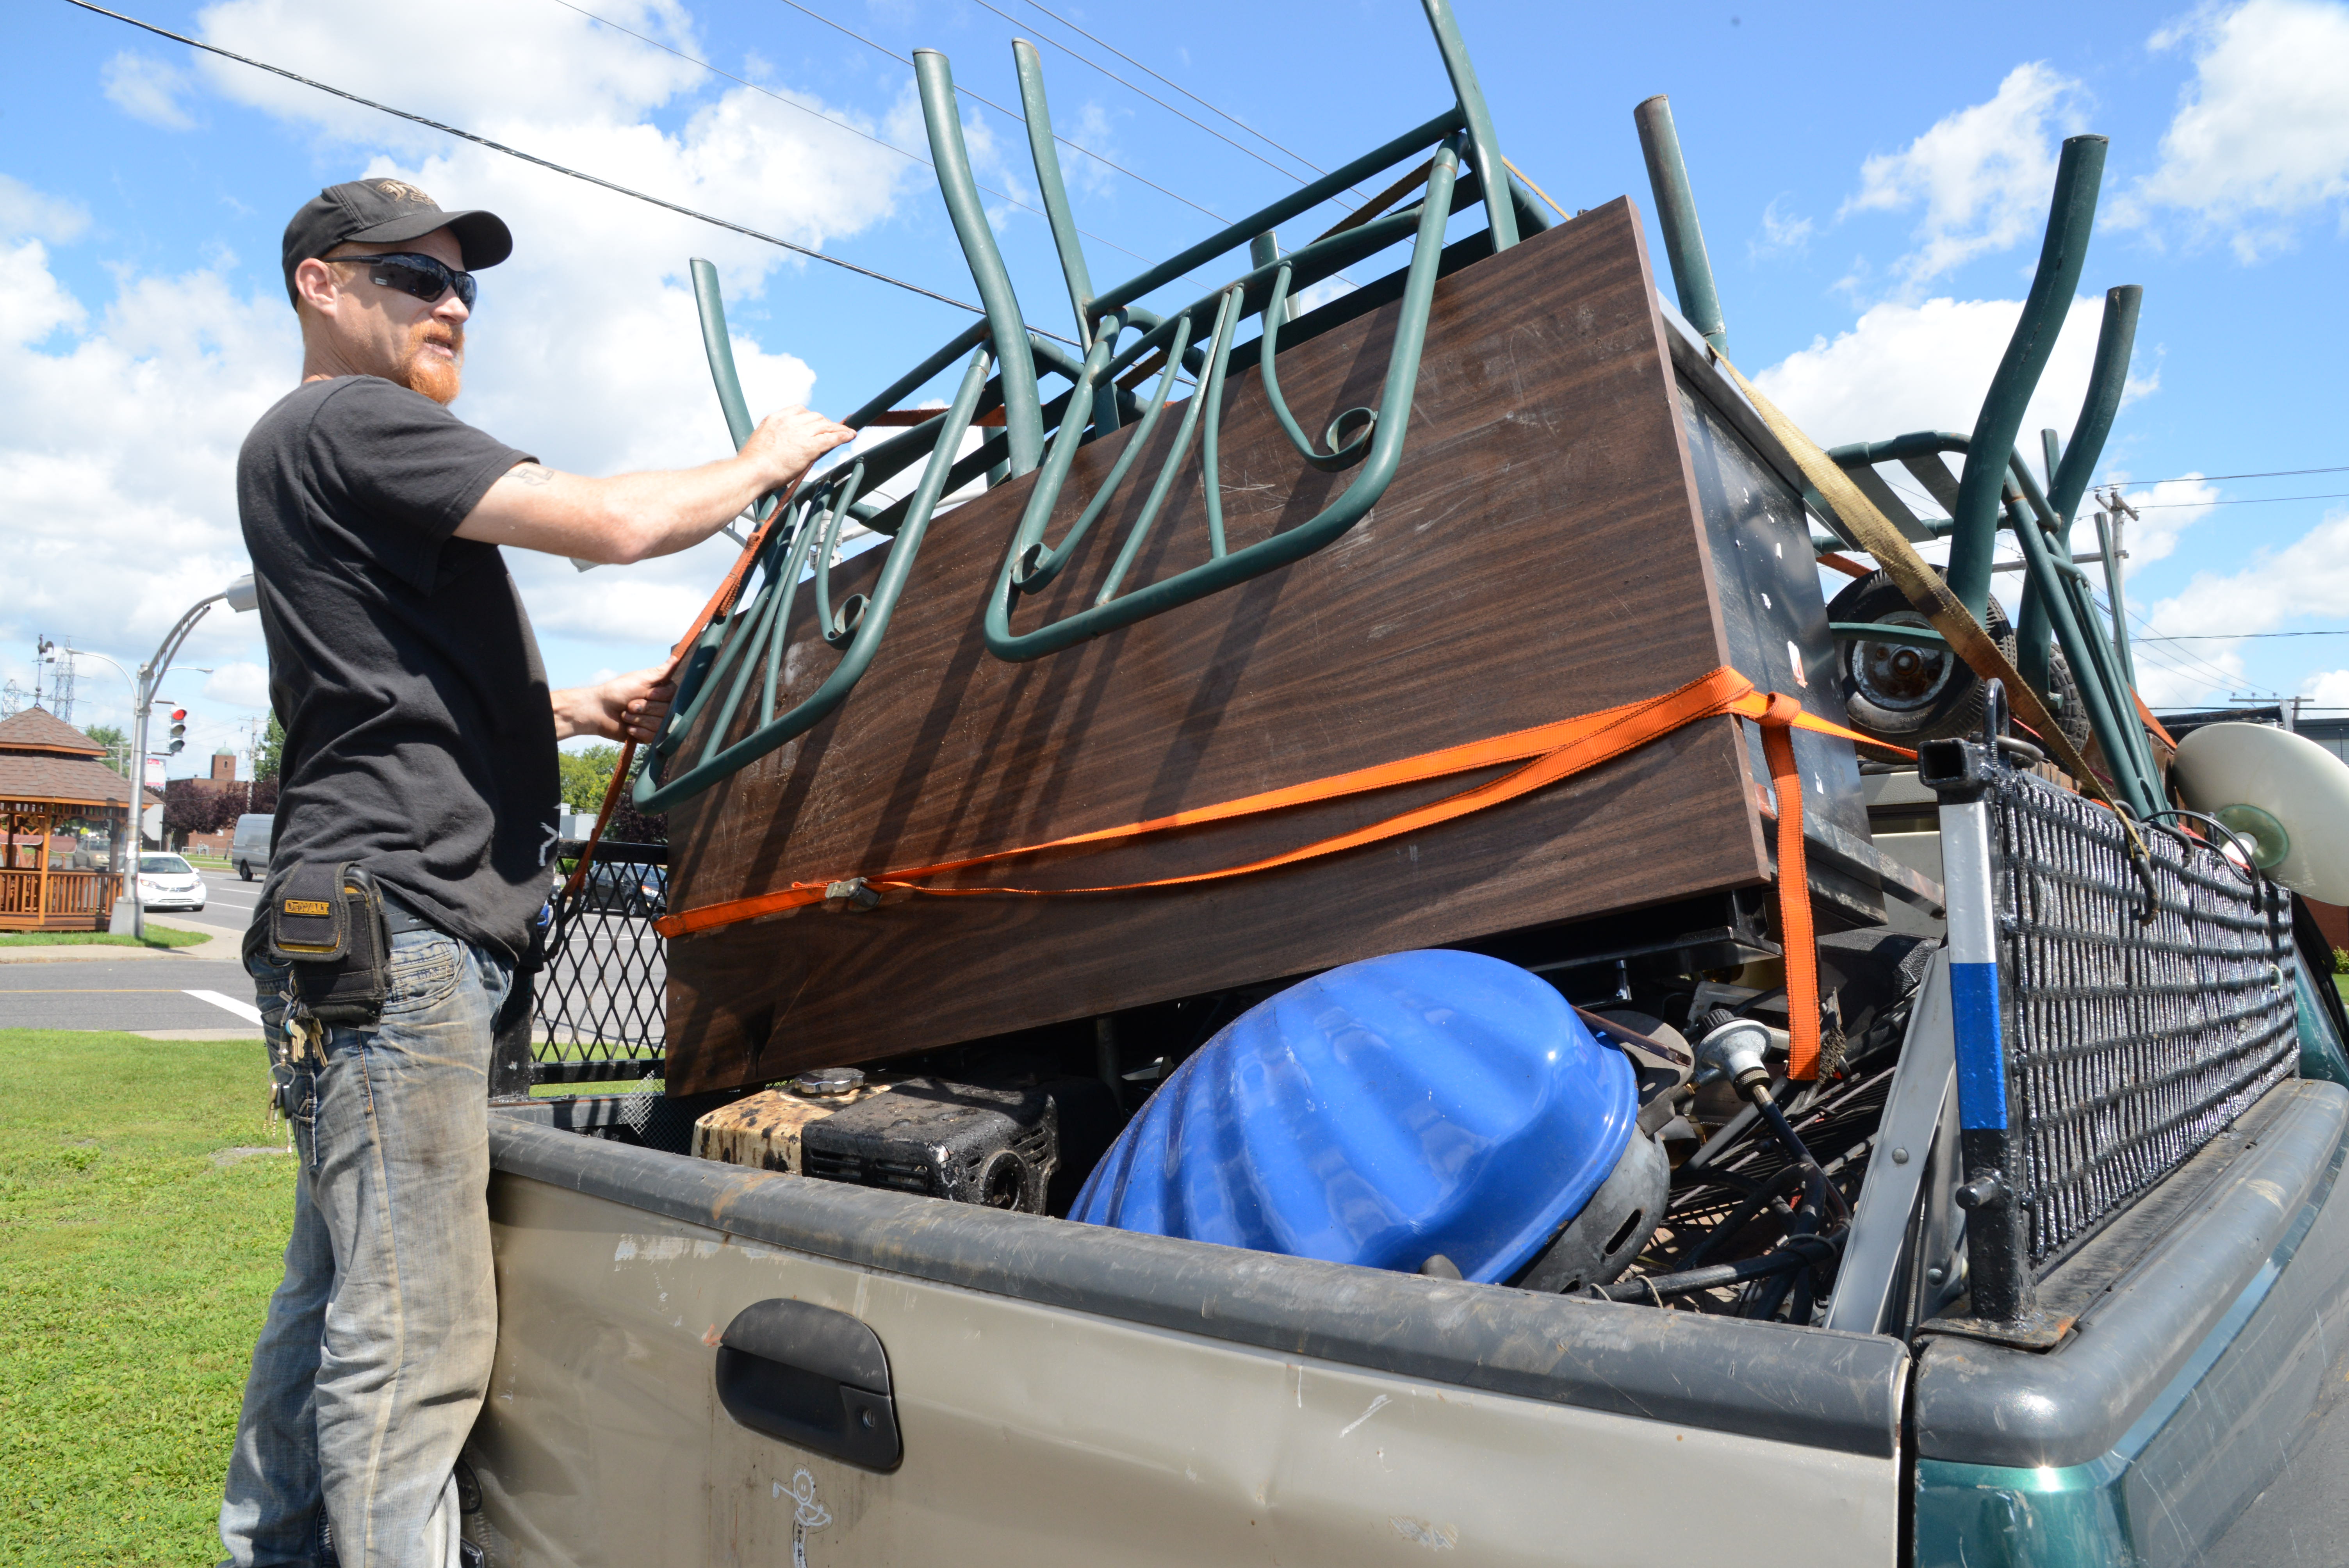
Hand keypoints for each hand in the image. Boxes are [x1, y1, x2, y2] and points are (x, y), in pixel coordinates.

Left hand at [552, 664, 676, 742]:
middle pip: (666, 711)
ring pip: (659, 725)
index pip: (673, 695)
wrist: (598, 711)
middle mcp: (661, 707)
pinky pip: (652, 737)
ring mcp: (655, 723)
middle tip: (630, 705)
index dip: (658, 696)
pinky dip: (637, 731)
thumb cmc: (618, 691)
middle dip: (645, 708)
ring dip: (638, 719)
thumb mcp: (641, 678)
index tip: (646, 692)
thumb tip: (678, 657)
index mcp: (661, 692)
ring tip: (626, 715)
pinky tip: (628, 727)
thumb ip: (662, 671)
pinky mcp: (648, 737)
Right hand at [740, 405, 854, 493]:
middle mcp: (790, 421)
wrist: (753, 470)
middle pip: (815, 416)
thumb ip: (775, 437)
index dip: (810, 417)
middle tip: (831, 431)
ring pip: (825, 425)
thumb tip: (784, 445)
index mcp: (776, 418)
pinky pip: (832, 437)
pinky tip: (850, 436)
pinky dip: (843, 435)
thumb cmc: (753, 463)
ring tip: (846, 432)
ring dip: (837, 428)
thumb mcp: (763, 440)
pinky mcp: (810, 446)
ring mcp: (801, 432)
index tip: (815, 423)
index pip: (799, 410)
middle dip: (824, 423)